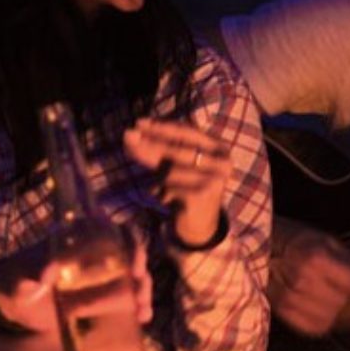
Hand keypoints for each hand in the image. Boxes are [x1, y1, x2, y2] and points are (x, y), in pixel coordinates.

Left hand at [0, 236, 153, 331]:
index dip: (129, 241)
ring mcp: (102, 280)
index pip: (113, 232)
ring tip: (142, 309)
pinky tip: (142, 319)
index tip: (132, 259)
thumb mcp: (19, 278)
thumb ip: (32, 273)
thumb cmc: (15, 283)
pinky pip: (127, 302)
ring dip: (143, 292)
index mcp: (79, 243)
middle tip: (139, 285)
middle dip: (141, 269)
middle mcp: (96, 258)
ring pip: (134, 280)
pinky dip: (138, 309)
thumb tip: (48, 270)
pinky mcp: (104, 302)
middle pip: (131, 256)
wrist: (12, 307)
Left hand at [124, 119, 230, 247]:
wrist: (201, 227)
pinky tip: (168, 202)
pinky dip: (161, 194)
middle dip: (149, 144)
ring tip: (165, 191)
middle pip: (177, 150)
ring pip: (170, 170)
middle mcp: (222, 163)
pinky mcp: (202, 195)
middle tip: (127, 136)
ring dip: (158, 181)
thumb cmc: (186, 190)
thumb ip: (156, 150)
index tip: (139, 123)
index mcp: (219, 150)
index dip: (162, 127)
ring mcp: (214, 179)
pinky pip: (168, 187)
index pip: (187, 133)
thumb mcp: (175, 166)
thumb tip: (131, 135)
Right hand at [269, 222, 349, 336]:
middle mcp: (304, 280)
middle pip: (342, 301)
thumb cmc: (293, 241)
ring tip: (325, 295)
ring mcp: (291, 298)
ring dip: (333, 308)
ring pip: (330, 316)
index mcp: (316, 258)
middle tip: (339, 286)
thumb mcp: (326, 240)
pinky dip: (321, 321)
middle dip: (346, 294)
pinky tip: (318, 310)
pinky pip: (313, 327)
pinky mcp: (283, 311)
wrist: (258, 248)